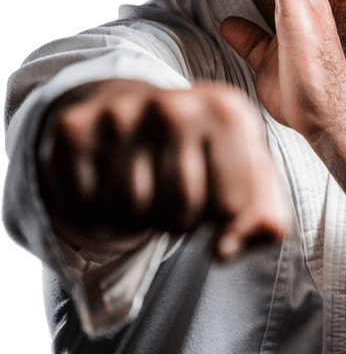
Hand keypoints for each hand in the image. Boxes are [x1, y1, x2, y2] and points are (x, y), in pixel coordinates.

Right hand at [38, 78, 289, 258]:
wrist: (135, 112)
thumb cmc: (202, 156)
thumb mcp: (247, 180)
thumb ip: (263, 219)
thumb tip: (224, 249)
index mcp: (228, 112)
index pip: (230, 206)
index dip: (220, 217)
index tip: (213, 191)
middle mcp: (174, 105)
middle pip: (180, 211)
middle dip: (179, 220)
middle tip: (173, 193)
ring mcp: (120, 113)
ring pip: (130, 212)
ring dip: (137, 219)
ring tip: (143, 187)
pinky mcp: (73, 128)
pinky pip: (86, 206)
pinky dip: (96, 212)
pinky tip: (108, 183)